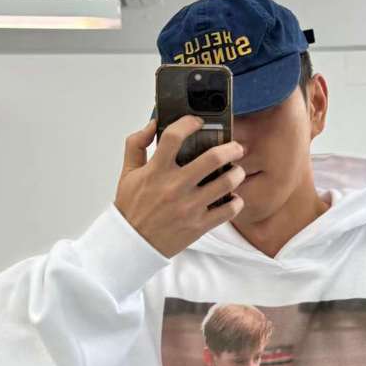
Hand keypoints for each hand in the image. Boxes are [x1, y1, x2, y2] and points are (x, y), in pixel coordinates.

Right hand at [114, 114, 246, 258]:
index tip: (198, 122)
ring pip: (226, 183)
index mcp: (156, 171)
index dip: (189, 123)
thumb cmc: (132, 208)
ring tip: (237, 171)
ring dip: (237, 174)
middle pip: (213, 158)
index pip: (174, 136)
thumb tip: (153, 124)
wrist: (132, 244)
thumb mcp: (128, 173)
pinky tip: (233, 197)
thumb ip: (136, 144)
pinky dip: (236, 202)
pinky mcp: (199, 225)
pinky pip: (228, 210)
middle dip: (231, 148)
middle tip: (236, 148)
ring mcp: (189, 207)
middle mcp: (175, 187)